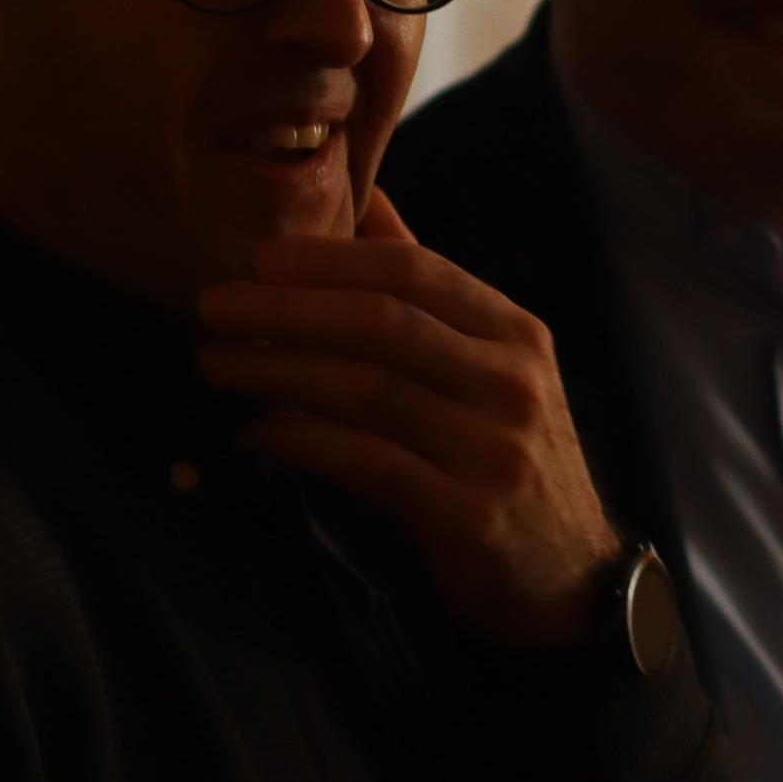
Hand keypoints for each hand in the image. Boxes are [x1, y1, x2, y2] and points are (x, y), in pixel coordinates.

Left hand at [196, 190, 620, 649]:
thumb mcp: (490, 367)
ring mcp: (494, 449)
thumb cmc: (507, 459)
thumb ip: (429, 290)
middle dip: (287, 308)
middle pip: (383, 323)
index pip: (414, 270)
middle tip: (214, 306)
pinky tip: (257, 433)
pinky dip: (303, 442)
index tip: (259, 258)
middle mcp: (510, 381)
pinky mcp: (467, 515)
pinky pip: (367, 462)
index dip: (330, 259)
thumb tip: (368, 200)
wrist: (568, 581)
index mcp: (515, 332)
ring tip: (217, 364)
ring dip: (279, 371)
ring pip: (368, 390)